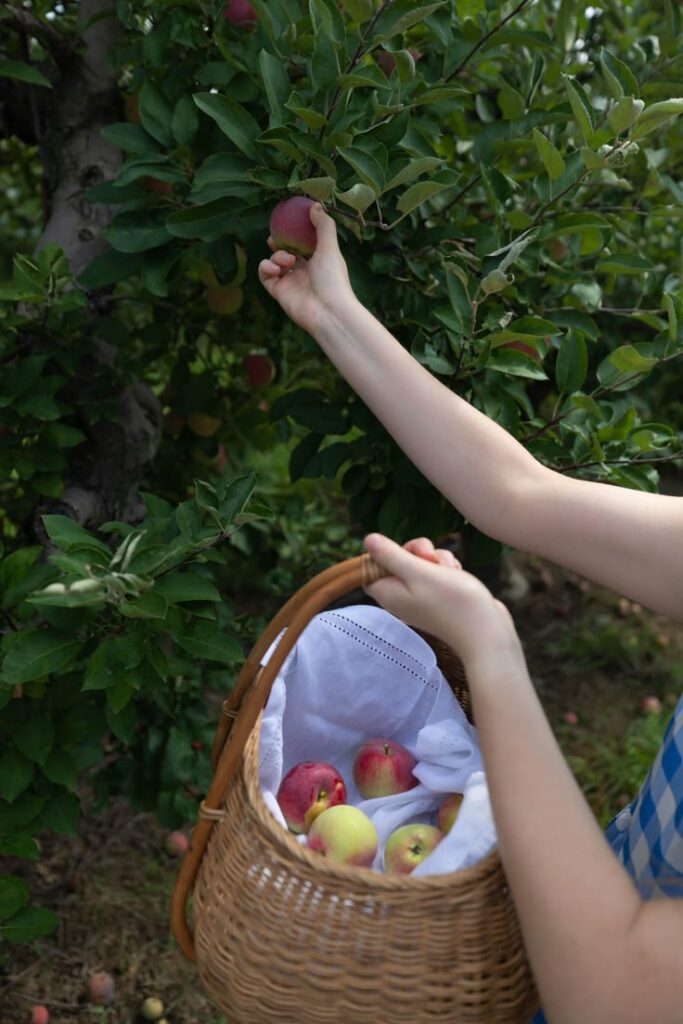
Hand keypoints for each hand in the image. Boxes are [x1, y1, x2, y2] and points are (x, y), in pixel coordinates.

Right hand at [258, 203, 355, 335]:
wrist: (328, 311)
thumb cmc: (333, 278)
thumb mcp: (329, 247)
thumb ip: (323, 225)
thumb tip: (315, 205)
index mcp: (318, 261)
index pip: (303, 245)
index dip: (294, 234)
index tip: (287, 222)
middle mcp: (304, 272)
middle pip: (286, 253)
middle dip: (279, 245)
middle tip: (274, 238)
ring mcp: (291, 282)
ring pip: (274, 263)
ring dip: (276, 257)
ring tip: (287, 261)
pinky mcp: (279, 292)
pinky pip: (265, 276)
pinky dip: (265, 268)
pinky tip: (274, 269)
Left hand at [363, 533, 524, 673]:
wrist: (486, 630)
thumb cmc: (452, 601)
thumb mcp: (418, 571)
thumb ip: (390, 555)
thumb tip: (367, 540)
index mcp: (387, 593)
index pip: (370, 567)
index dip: (384, 553)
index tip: (401, 551)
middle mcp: (400, 596)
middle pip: (397, 560)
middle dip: (417, 551)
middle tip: (429, 557)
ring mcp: (420, 597)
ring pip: (420, 562)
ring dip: (436, 559)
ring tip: (450, 570)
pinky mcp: (438, 596)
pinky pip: (435, 572)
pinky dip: (446, 568)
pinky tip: (457, 573)